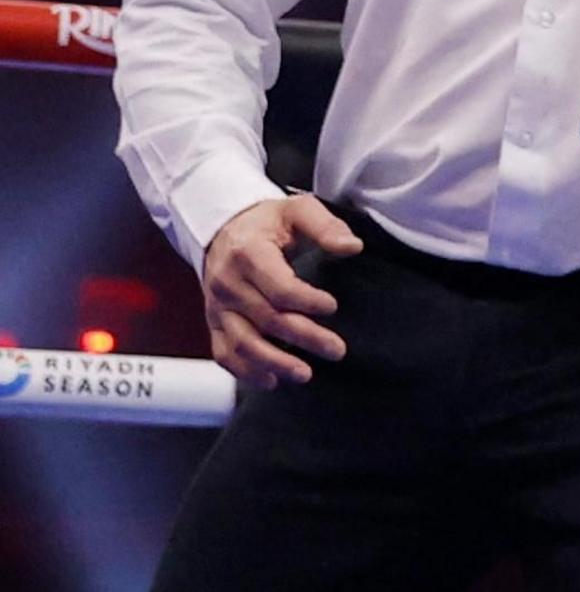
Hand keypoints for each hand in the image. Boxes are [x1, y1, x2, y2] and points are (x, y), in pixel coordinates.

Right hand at [201, 194, 359, 387]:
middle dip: (304, 337)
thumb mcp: (298, 210)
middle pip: (267, 318)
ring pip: (241, 342)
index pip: (278, 287)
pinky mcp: (214, 322)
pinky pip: (223, 352)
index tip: (333, 307)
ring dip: (273, 362)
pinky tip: (270, 381)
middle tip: (337, 350)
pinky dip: (244, 371)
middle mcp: (227, 284)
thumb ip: (325, 226)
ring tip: (305, 374)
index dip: (306, 301)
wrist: (224, 228)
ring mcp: (217, 306)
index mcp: (248, 254)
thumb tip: (352, 247)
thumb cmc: (269, 221)